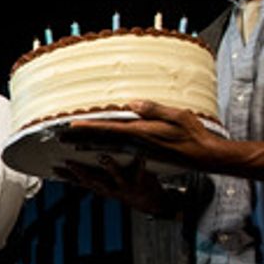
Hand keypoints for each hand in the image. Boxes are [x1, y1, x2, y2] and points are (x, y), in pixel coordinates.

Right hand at [56, 155, 168, 213]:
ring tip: (102, 157)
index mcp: (100, 187)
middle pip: (93, 179)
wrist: (149, 202)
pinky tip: (140, 155)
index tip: (53, 169)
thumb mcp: (105, 185)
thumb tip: (74, 165)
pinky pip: (141, 172)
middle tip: (69, 162)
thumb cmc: (124, 187)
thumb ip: (93, 174)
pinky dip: (141, 164)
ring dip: (109, 167)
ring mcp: (124, 185)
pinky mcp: (140, 182)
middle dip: (80, 171)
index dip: (66, 176)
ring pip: (115, 176)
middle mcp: (110, 188)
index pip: (80, 181)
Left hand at [68, 102, 227, 170]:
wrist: (203, 156)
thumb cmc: (193, 134)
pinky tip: (92, 160)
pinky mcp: (141, 158)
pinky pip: (116, 158)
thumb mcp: (178, 116)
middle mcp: (135, 146)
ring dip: (87, 150)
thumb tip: (131, 103)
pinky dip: (101, 158)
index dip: (89, 127)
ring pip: (106, 151)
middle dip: (80, 139)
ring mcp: (138, 153)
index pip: (109, 129)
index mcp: (142, 134)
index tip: (71, 125)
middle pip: (102, 142)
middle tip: (59, 137)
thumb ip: (154, 110)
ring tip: (68, 150)